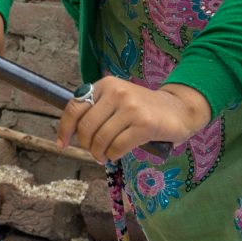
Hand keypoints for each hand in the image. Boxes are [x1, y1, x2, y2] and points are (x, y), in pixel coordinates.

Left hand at [58, 78, 210, 162]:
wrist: (179, 109)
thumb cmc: (143, 108)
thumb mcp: (117, 100)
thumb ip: (96, 109)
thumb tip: (70, 131)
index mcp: (106, 84)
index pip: (74, 108)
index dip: (64, 129)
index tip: (62, 144)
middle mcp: (117, 92)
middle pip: (86, 127)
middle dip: (86, 145)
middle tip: (94, 152)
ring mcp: (131, 108)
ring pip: (101, 139)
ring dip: (99, 153)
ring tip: (103, 156)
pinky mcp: (144, 124)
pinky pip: (117, 147)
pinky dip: (113, 155)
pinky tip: (115, 155)